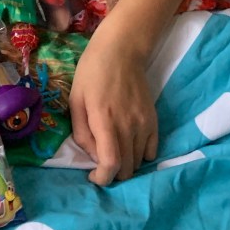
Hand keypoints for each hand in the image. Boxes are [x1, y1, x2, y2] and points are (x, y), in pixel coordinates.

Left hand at [69, 24, 158, 184]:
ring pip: (138, 162)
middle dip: (112, 173)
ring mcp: (144, 124)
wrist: (121, 51)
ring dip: (125, 164)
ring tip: (114, 150)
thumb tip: (93, 157)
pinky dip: (140, 155)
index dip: (102, 178)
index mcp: (104, 120)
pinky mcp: (154, 120)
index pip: (111, 163)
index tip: (93, 176)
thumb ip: (82, 132)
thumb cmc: (92, 73)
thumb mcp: (75, 99)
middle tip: (101, 161)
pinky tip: (129, 143)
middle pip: (126, 169)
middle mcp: (128, 125)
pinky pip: (152, 151)